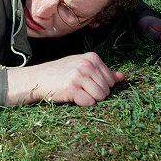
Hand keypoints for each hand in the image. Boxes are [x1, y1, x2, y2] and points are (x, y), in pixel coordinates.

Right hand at [5, 52, 124, 106]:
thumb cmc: (60, 73)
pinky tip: (72, 97)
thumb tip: (122, 77)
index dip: (100, 85)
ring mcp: (79, 76)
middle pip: (107, 89)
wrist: (38, 78)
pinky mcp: (72, 88)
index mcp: (92, 57)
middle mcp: (87, 64)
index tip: (86, 83)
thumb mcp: (81, 67)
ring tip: (77, 92)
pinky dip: (82, 103)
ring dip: (89, 99)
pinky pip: (89, 103)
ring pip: (100, 97)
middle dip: (96, 93)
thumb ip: (102, 71)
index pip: (111, 79)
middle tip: (80, 89)